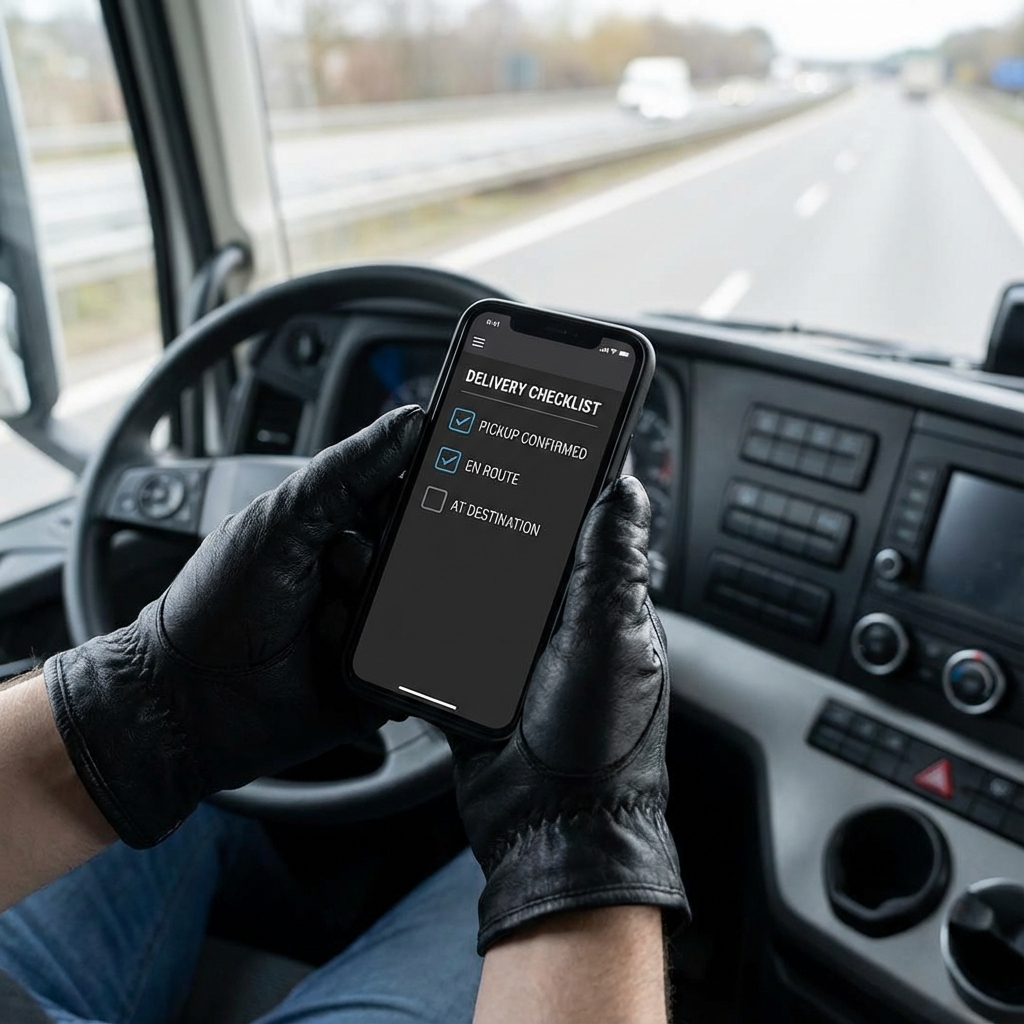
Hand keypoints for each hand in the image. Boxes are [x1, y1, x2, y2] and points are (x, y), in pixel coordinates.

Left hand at [44, 406, 422, 847]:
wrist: (189, 702)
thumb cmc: (216, 607)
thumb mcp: (281, 522)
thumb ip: (345, 472)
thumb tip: (406, 424)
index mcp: (337, 527)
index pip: (401, 493)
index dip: (419, 489)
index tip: (431, 486)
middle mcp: (360, 574)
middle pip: (418, 551)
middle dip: (388, 560)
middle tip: (340, 571)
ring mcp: (370, 625)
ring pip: (421, 604)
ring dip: (376, 612)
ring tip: (321, 624)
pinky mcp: (380, 676)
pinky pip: (418, 661)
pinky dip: (388, 657)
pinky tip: (340, 657)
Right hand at [451, 476, 688, 952]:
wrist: (551, 830)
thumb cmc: (601, 746)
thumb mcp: (611, 641)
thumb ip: (610, 564)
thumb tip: (624, 486)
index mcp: (600, 603)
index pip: (581, 523)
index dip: (559, 481)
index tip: (533, 433)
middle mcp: (558, 620)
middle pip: (519, 545)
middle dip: (490, 510)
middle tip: (456, 463)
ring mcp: (514, 649)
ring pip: (477, 584)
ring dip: (452, 556)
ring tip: (418, 511)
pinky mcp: (473, 679)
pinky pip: (444, 633)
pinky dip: (425, 610)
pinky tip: (401, 579)